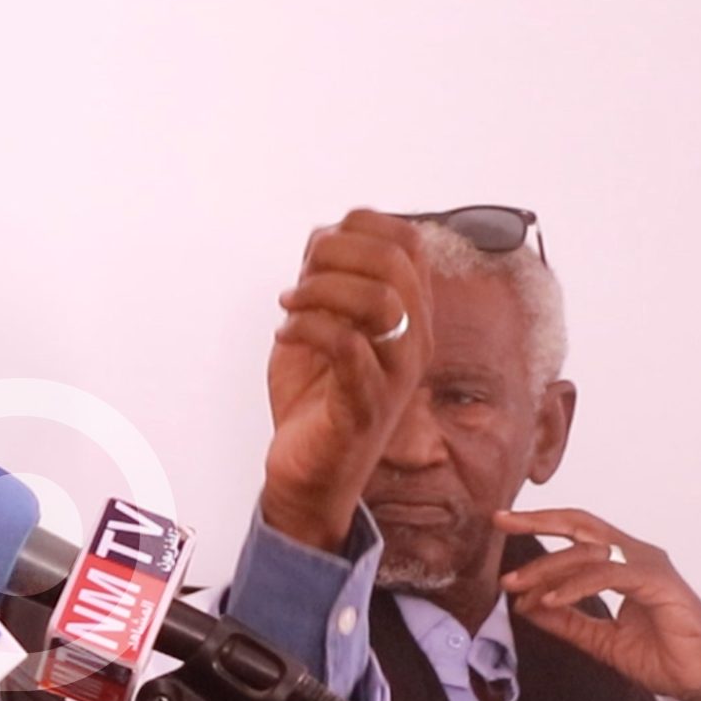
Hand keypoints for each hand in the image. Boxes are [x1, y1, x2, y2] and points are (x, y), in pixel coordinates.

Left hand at [263, 210, 432, 550]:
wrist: (308, 473)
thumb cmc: (316, 399)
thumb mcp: (321, 326)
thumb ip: (326, 281)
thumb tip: (323, 234)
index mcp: (410, 315)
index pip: (408, 241)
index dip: (359, 227)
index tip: (316, 250)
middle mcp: (414, 341)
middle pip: (395, 262)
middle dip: (335, 254)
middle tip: (299, 277)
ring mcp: (394, 374)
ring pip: (380, 301)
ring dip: (322, 290)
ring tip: (289, 304)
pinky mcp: (366, 406)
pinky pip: (348, 348)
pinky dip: (309, 328)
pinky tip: (285, 334)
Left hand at [496, 506, 700, 700]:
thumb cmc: (665, 659)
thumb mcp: (601, 640)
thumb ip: (566, 622)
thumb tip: (524, 606)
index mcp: (625, 564)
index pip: (578, 533)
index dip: (541, 524)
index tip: (503, 522)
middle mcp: (638, 556)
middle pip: (581, 524)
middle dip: (538, 519)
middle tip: (500, 520)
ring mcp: (650, 567)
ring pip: (588, 551)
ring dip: (547, 567)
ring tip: (516, 586)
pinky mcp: (659, 584)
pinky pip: (608, 575)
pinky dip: (574, 586)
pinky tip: (550, 601)